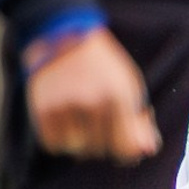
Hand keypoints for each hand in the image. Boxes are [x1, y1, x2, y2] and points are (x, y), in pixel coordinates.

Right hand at [27, 28, 159, 162]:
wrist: (64, 36)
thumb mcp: (130, 87)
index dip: (128, 152)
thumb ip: (140, 121)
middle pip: (101, 150)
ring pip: (77, 150)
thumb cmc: (104, 67)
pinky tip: (69, 125)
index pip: (125, 147)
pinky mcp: (41, 107)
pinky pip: (53, 145)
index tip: (126, 145)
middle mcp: (89, 102)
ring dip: (83, 144)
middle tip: (103, 125)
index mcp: (117, 96)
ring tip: (85, 124)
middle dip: (106, 143)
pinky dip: (62, 141)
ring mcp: (63, 105)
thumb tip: (147, 151)